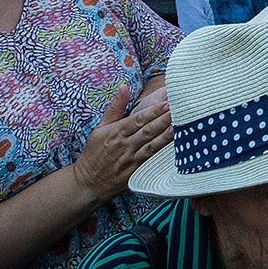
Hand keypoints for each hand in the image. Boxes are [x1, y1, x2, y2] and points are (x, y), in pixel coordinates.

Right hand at [69, 83, 172, 201]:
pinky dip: (161, 153)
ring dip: (166, 136)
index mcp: (116, 132)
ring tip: (179, 126)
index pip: (137, 120)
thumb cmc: (94, 151)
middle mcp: (125, 145)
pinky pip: (150, 160)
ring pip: (151, 145)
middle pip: (147, 131)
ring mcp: (131, 159)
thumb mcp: (100, 127)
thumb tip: (124, 86)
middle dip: (163, 120)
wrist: (88, 182)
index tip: (166, 102)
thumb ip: (115, 107)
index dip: (152, 112)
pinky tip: (173, 148)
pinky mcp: (136, 171)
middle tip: (178, 110)